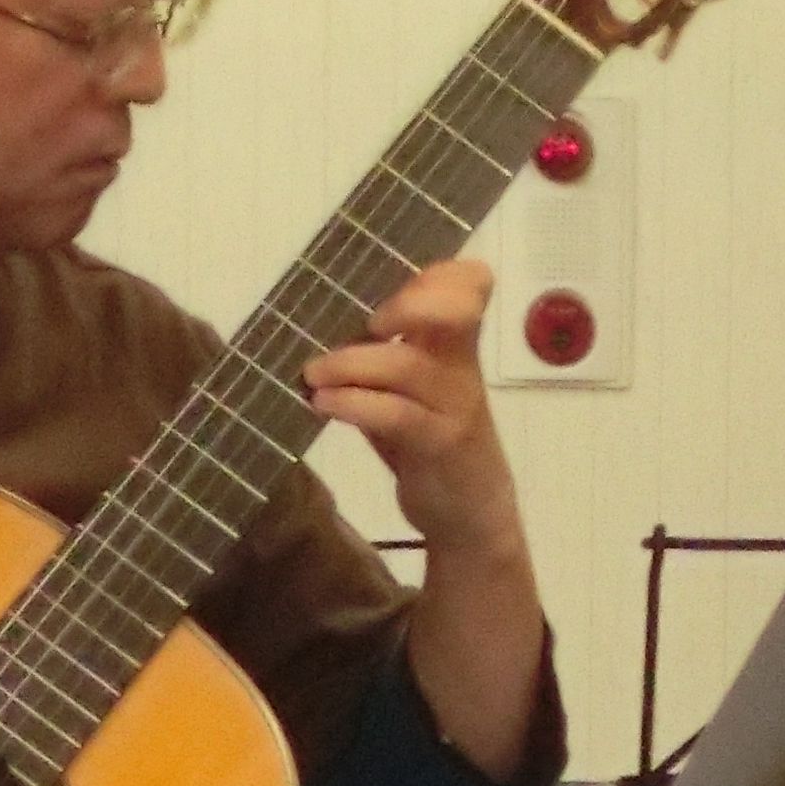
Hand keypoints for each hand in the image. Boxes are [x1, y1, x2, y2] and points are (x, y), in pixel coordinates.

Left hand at [304, 254, 523, 555]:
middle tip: (366, 323)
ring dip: (351, 363)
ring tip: (312, 374)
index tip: (391, 288)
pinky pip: (397, 415)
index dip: (439, 275)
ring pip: (408, 365)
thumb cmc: (428, 440)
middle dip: (407, 305)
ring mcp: (455, 404)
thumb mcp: (407, 391)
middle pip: (457, 310)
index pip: (472, 285)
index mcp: (456, 343)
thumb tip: (312, 326)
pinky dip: (353, 404)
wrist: (467, 510)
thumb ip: (378, 357)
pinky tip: (323, 404)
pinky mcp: (440, 444)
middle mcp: (462, 365)